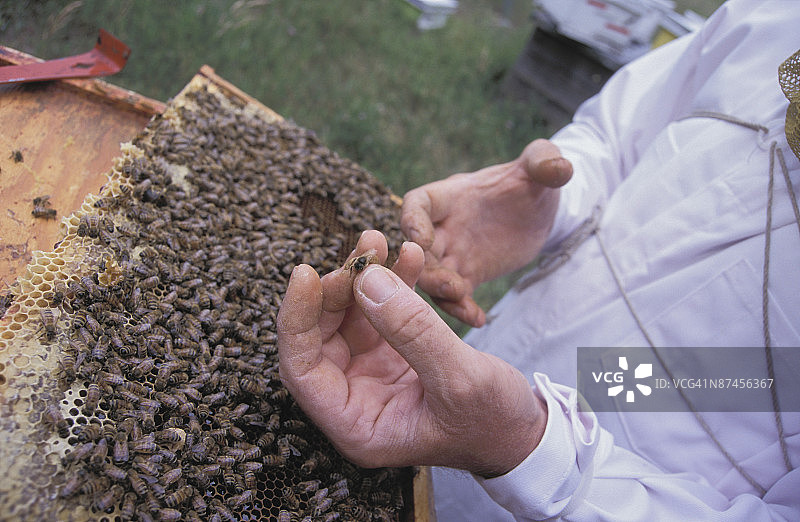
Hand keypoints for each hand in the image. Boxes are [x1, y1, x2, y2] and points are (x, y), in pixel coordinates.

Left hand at [277, 231, 546, 476]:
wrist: (524, 432)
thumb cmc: (494, 423)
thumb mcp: (459, 378)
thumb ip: (412, 331)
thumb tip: (365, 279)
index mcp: (357, 425)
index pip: (301, 370)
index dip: (296, 320)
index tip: (306, 274)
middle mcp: (355, 401)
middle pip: (320, 337)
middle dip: (336, 289)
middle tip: (362, 253)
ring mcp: (372, 376)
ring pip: (347, 318)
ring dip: (361, 278)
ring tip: (380, 240)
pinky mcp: (393, 356)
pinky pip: (379, 312)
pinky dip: (390, 283)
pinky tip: (406, 256)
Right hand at [401, 139, 571, 326]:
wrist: (538, 213)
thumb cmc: (531, 182)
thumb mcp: (540, 165)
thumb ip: (545, 161)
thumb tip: (559, 168)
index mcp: (450, 195)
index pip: (418, 204)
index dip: (412, 221)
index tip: (420, 240)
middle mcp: (443, 226)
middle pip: (418, 249)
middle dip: (426, 268)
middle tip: (449, 285)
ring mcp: (453, 254)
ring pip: (432, 277)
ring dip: (440, 293)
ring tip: (463, 302)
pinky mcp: (468, 275)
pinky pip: (456, 296)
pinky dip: (462, 309)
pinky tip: (479, 319)